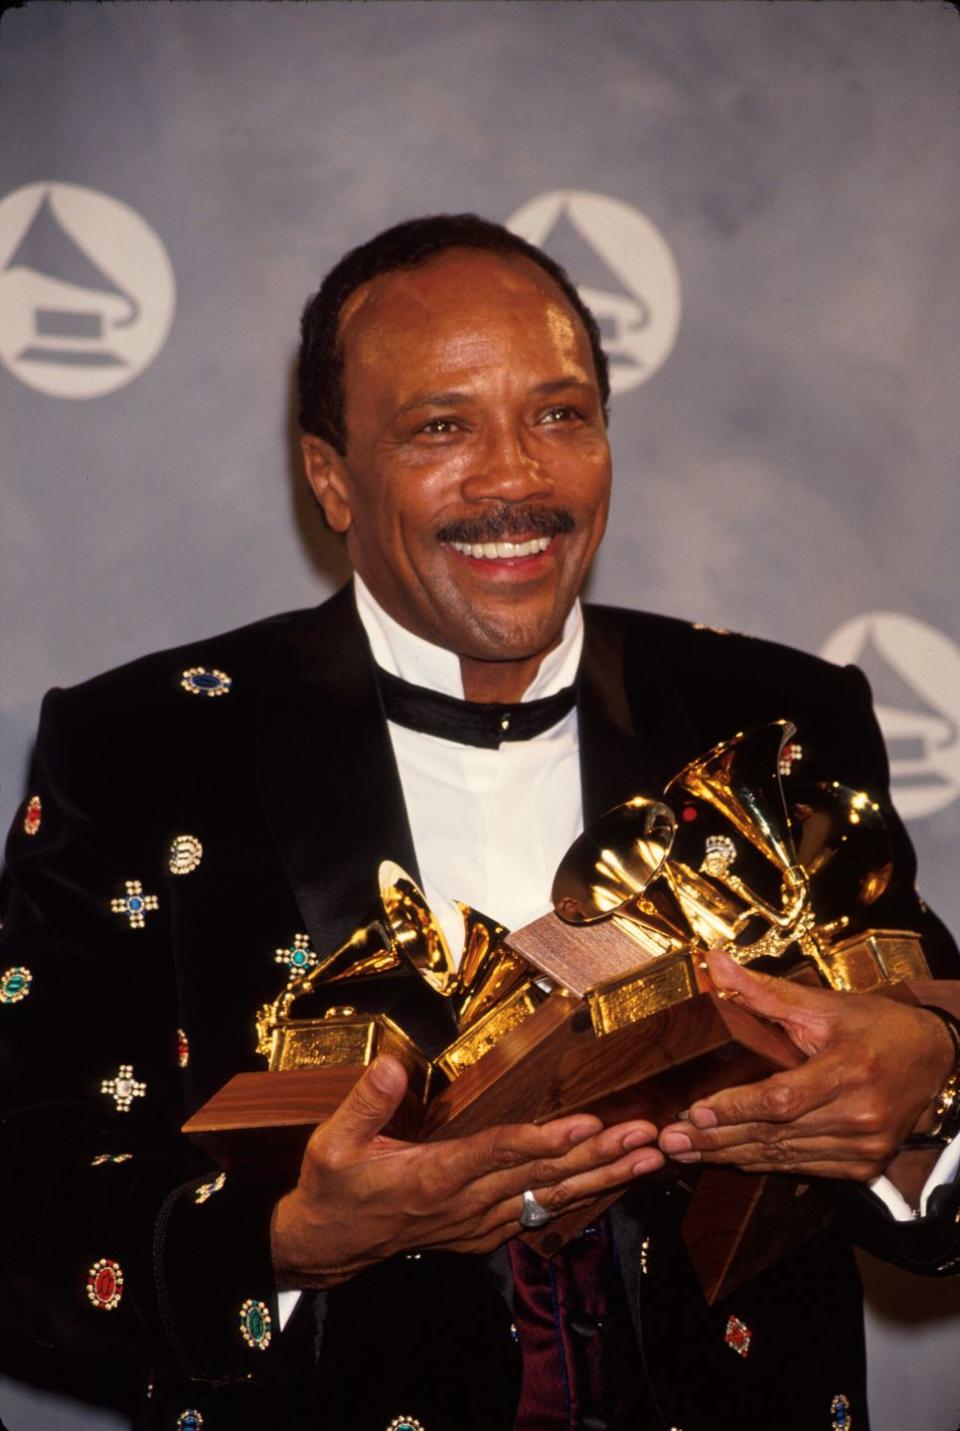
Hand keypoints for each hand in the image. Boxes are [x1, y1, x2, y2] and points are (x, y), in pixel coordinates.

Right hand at [271, 1054, 663, 1287]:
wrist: (327, 1246)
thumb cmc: (332, 1189)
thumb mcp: (333, 1144)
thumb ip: (366, 1103)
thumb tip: (392, 1062)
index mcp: (432, 1179)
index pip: (498, 1155)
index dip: (544, 1140)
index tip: (587, 1124)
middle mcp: (465, 1205)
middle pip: (542, 1177)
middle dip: (600, 1155)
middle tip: (647, 1133)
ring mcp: (478, 1222)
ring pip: (552, 1197)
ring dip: (604, 1176)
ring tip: (649, 1155)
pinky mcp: (484, 1230)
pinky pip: (542, 1212)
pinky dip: (582, 1196)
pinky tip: (614, 1181)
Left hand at [658, 950, 954, 1181]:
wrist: (932, 1057)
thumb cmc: (875, 1026)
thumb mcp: (823, 1003)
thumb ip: (764, 992)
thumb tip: (712, 965)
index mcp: (849, 1069)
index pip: (782, 1099)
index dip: (735, 1108)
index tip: (693, 1112)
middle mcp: (860, 1115)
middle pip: (776, 1134)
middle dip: (717, 1140)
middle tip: (670, 1140)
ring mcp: (865, 1147)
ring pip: (785, 1157)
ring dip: (732, 1156)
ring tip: (686, 1153)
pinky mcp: (865, 1166)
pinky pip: (803, 1168)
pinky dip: (764, 1163)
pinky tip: (730, 1157)